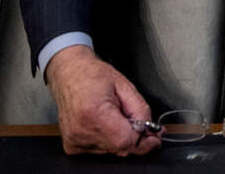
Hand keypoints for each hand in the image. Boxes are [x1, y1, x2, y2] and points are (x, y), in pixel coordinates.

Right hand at [45, 45, 160, 155]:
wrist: (70, 74)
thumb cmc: (94, 75)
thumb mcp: (126, 87)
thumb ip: (141, 111)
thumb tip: (150, 132)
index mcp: (93, 114)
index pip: (125, 141)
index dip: (143, 140)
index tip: (154, 137)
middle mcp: (80, 131)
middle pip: (119, 148)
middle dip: (134, 137)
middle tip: (134, 118)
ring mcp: (74, 140)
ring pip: (111, 150)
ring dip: (120, 137)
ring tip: (113, 115)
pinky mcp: (72, 145)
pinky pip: (100, 149)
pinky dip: (108, 139)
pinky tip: (103, 123)